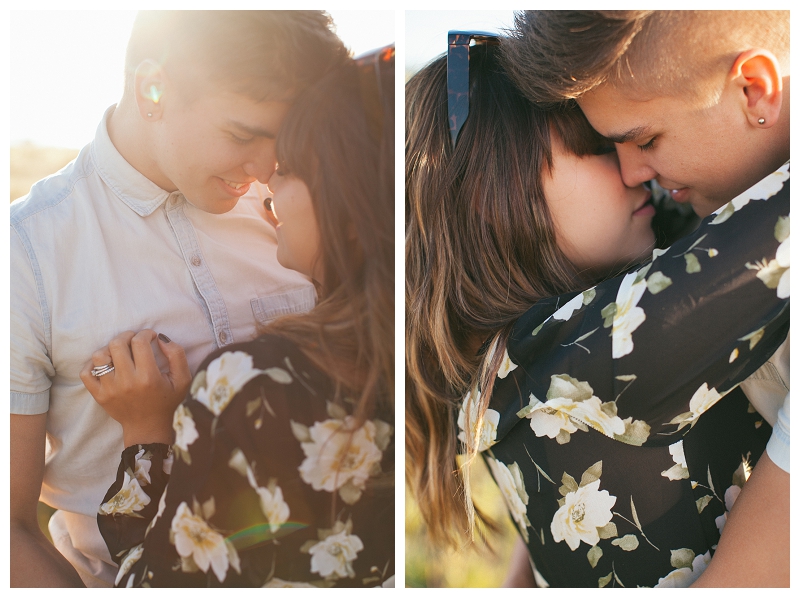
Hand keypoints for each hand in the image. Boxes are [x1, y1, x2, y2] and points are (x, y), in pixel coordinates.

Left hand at [80, 330, 190, 446]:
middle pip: (117, 344)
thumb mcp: (183, 379)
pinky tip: (106, 364)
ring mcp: (110, 389)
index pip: (139, 342)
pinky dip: (93, 364)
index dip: (145, 333)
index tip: (150, 336)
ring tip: (119, 351)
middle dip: (127, 336)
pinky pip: (86, 373)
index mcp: (148, 377)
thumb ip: (177, 355)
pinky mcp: (99, 395)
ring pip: (99, 356)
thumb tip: (161, 338)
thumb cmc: (167, 402)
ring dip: (109, 348)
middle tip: (134, 340)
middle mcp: (127, 382)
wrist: (148, 428)